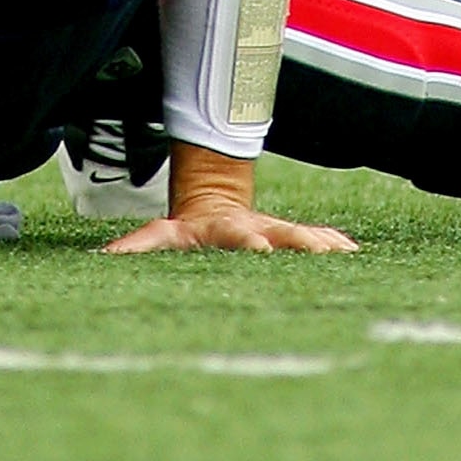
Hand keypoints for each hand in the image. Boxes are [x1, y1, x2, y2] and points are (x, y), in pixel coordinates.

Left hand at [104, 207, 357, 254]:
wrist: (214, 202)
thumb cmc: (185, 229)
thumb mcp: (159, 234)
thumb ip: (136, 246)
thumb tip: (104, 258)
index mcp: (227, 229)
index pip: (239, 236)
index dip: (249, 242)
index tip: (260, 249)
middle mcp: (258, 227)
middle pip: (284, 233)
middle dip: (303, 242)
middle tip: (324, 253)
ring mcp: (278, 230)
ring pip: (306, 235)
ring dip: (326, 245)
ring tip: (350, 255)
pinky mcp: (292, 237)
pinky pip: (318, 240)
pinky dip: (336, 247)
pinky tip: (356, 254)